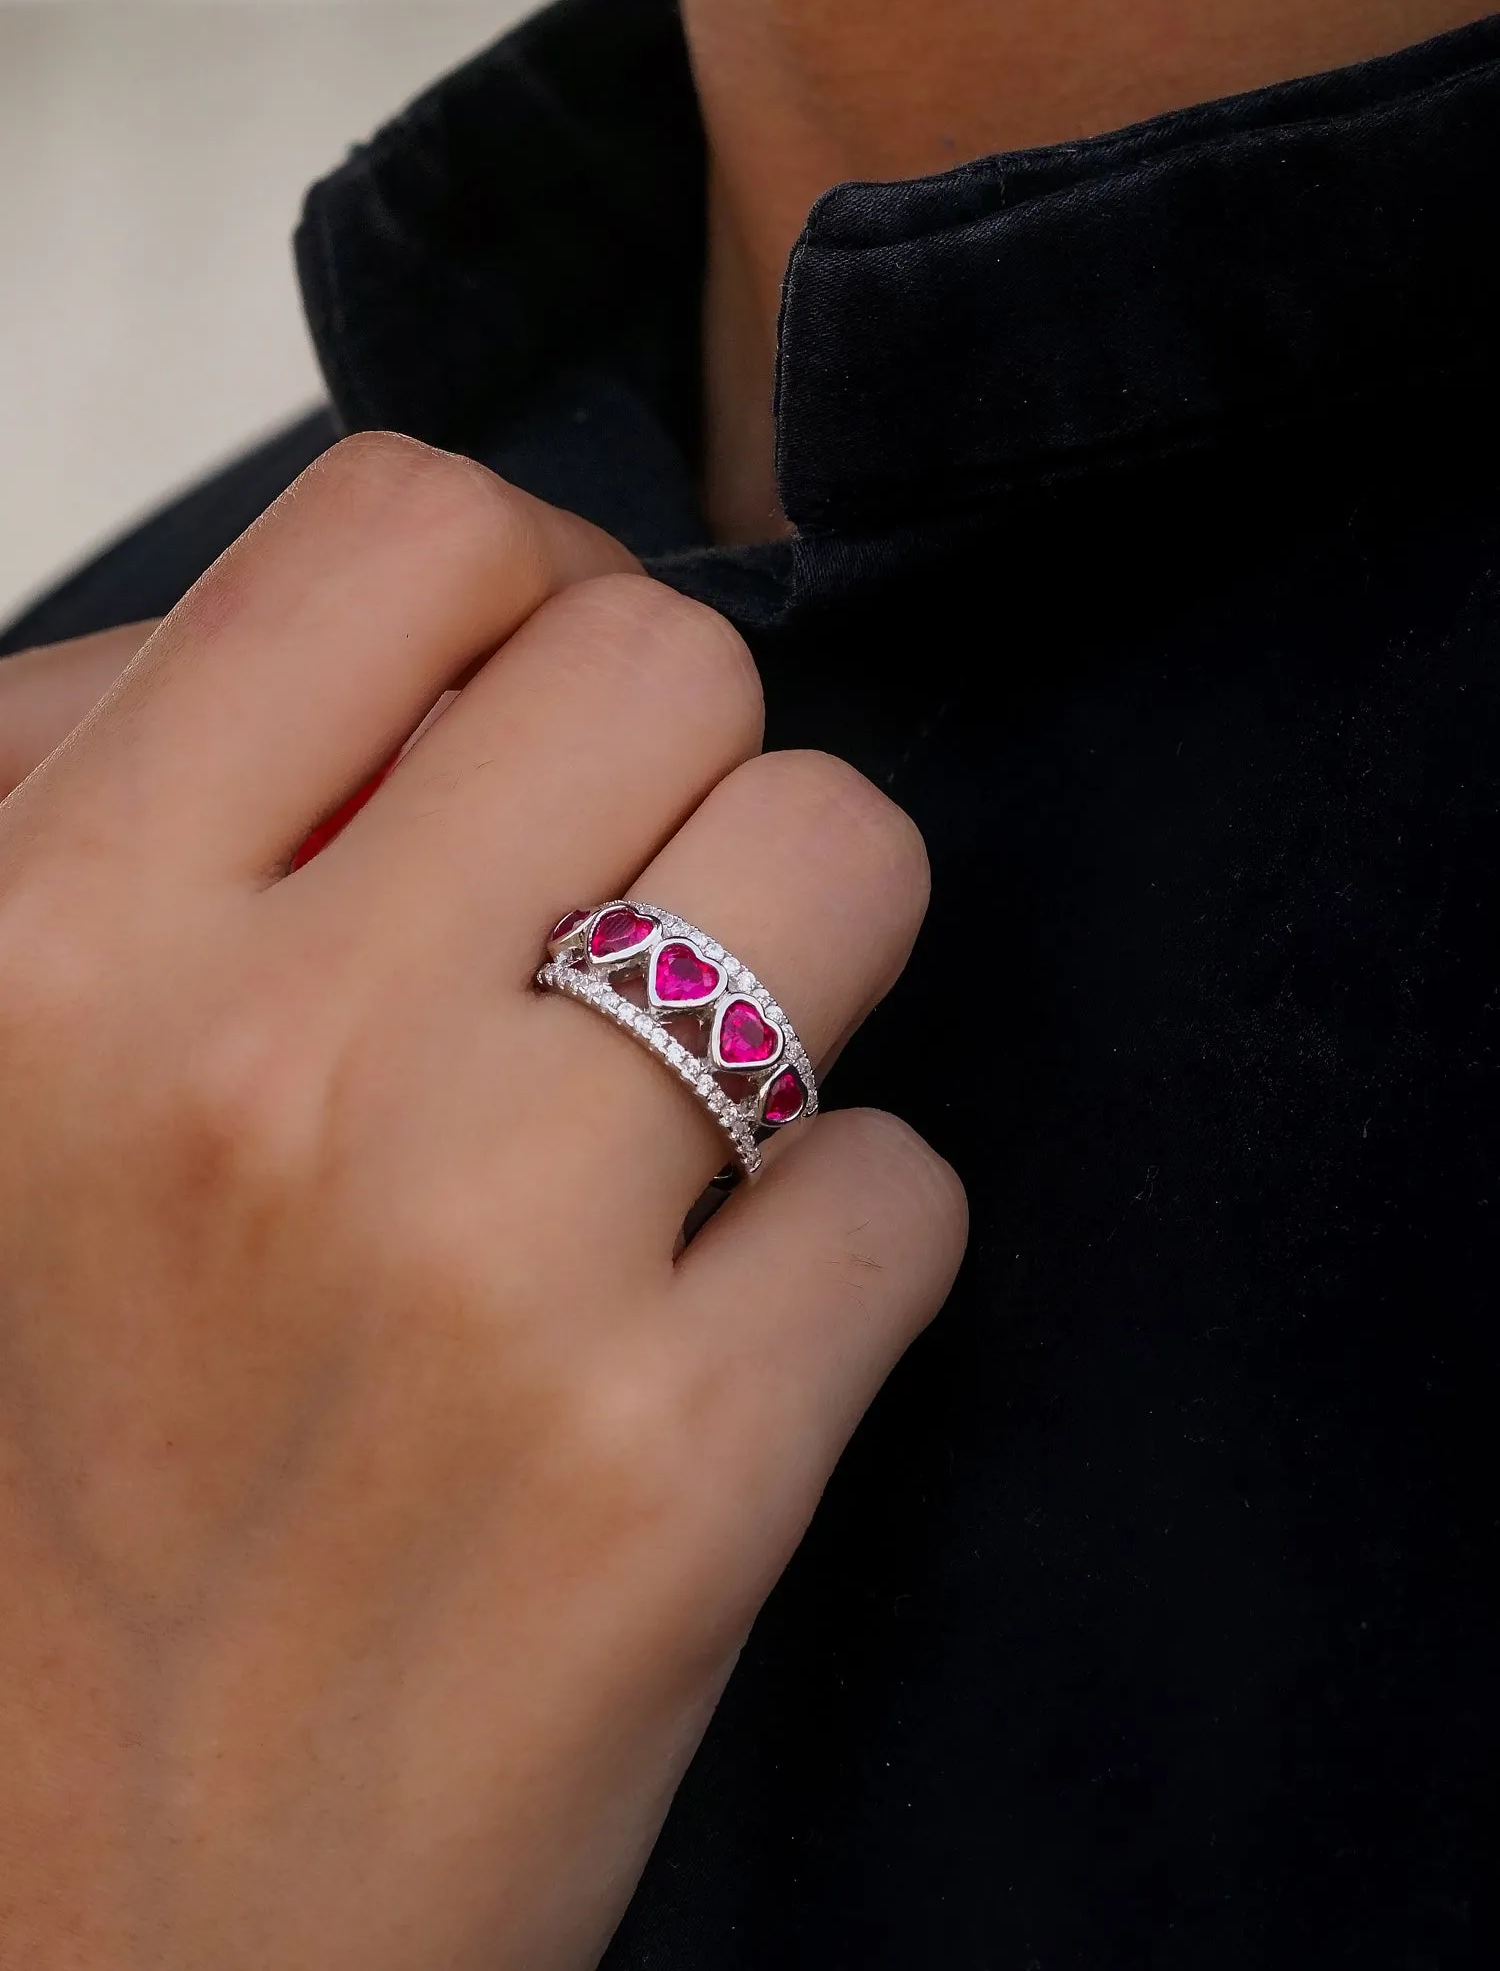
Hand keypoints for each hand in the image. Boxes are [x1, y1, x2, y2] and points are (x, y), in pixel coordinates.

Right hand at [0, 435, 964, 1968]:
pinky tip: (709, 1334)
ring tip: (693, 1102)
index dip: (523, 594)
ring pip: (847, 868)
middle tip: (625, 918)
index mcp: (57, 937)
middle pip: (677, 671)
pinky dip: (837, 1246)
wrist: (84, 1907)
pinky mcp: (669, 1471)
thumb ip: (155, 810)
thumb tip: (407, 658)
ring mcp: (482, 1264)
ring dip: (805, 971)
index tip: (536, 719)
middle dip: (684, 777)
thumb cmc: (50, 1455)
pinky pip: (904, 1187)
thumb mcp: (4, 1070)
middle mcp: (263, 1067)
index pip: (413, 529)